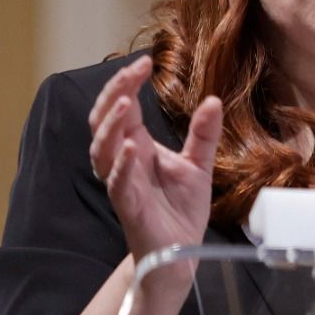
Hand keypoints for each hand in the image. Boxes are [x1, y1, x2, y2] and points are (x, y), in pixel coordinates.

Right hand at [88, 56, 222, 263]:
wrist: (181, 253)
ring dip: (110, 126)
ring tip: (125, 104)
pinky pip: (116, 183)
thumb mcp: (199, 165)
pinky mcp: (128, 206)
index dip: (128, 83)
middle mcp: (123, 160)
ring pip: (101, 149)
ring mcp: (122, 182)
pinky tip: (130, 148)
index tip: (145, 61)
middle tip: (133, 71)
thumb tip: (214, 100)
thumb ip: (203, 134)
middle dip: (114, 92)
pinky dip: (120, 165)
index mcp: (137, 145)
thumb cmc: (181, 209)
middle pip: (103, 120)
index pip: (122, 106)